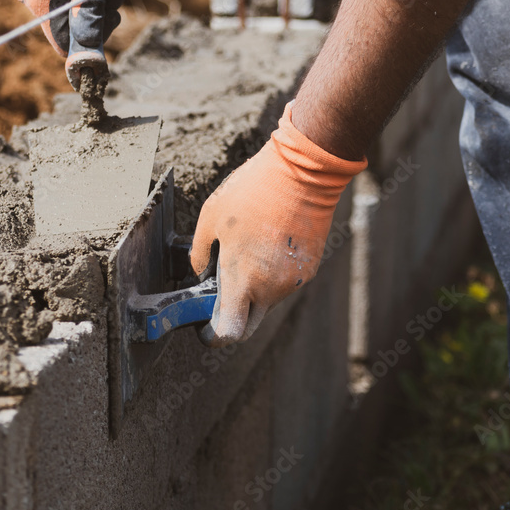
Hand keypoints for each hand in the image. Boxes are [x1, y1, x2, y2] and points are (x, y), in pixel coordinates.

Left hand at [190, 106, 365, 346]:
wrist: (302, 173)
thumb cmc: (253, 192)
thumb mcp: (210, 217)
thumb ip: (199, 252)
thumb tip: (199, 271)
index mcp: (243, 279)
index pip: (229, 332)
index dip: (213, 336)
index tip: (204, 327)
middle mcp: (271, 288)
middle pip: (248, 325)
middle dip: (232, 318)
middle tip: (219, 296)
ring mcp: (293, 281)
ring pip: (266, 302)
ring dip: (253, 291)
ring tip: (245, 254)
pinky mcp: (309, 269)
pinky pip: (284, 284)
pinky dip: (272, 276)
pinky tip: (266, 245)